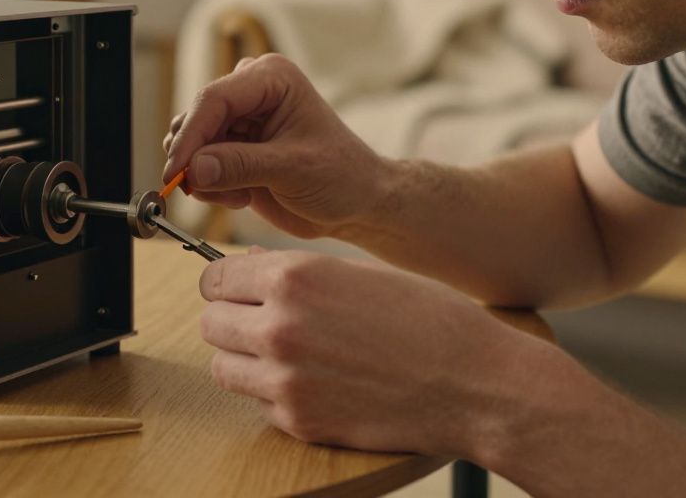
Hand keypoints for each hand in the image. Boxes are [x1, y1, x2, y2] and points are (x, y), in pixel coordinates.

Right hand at [163, 54, 383, 239]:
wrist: (356, 203)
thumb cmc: (342, 176)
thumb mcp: (294, 169)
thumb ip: (241, 166)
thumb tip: (195, 169)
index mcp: (270, 79)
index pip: (214, 99)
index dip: (190, 136)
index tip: (176, 171)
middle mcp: (250, 93)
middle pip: (197, 120)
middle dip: (196, 159)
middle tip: (212, 190)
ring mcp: (239, 122)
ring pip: (192, 144)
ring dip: (205, 176)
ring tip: (239, 194)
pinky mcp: (232, 149)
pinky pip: (198, 165)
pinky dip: (210, 186)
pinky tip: (241, 196)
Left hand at [198, 247, 538, 456]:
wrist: (474, 384)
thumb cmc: (426, 318)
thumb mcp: (359, 272)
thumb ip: (296, 271)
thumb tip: (250, 264)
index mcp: (294, 277)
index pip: (215, 277)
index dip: (226, 284)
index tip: (239, 291)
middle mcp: (279, 325)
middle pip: (211, 323)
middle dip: (232, 321)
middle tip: (263, 323)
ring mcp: (284, 379)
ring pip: (223, 368)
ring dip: (245, 360)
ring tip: (287, 355)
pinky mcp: (297, 421)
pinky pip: (257, 404)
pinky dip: (274, 395)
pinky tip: (316, 383)